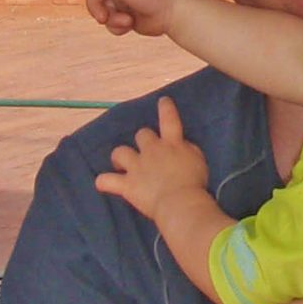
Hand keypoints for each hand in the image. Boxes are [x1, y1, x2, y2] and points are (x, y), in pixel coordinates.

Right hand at [64, 0, 184, 37]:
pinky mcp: (124, 16)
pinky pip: (110, 23)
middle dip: (94, 7)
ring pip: (100, 10)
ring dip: (110, 19)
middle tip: (101, 18)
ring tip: (126, 21)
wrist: (173, 16)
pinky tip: (130, 25)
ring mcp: (120, 0)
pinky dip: (117, 27)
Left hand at [95, 97, 208, 218]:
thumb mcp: (198, 160)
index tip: (163, 101)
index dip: (166, 109)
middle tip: (147, 152)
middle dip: (143, 140)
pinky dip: (104, 182)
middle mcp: (152, 150)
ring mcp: (136, 166)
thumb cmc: (194, 183)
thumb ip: (188, 150)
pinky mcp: (126, 184)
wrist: (179, 202)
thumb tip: (181, 147)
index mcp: (171, 144)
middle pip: (141, 134)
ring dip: (120, 157)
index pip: (169, 119)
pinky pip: (106, 180)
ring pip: (119, 152)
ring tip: (122, 165)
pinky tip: (105, 184)